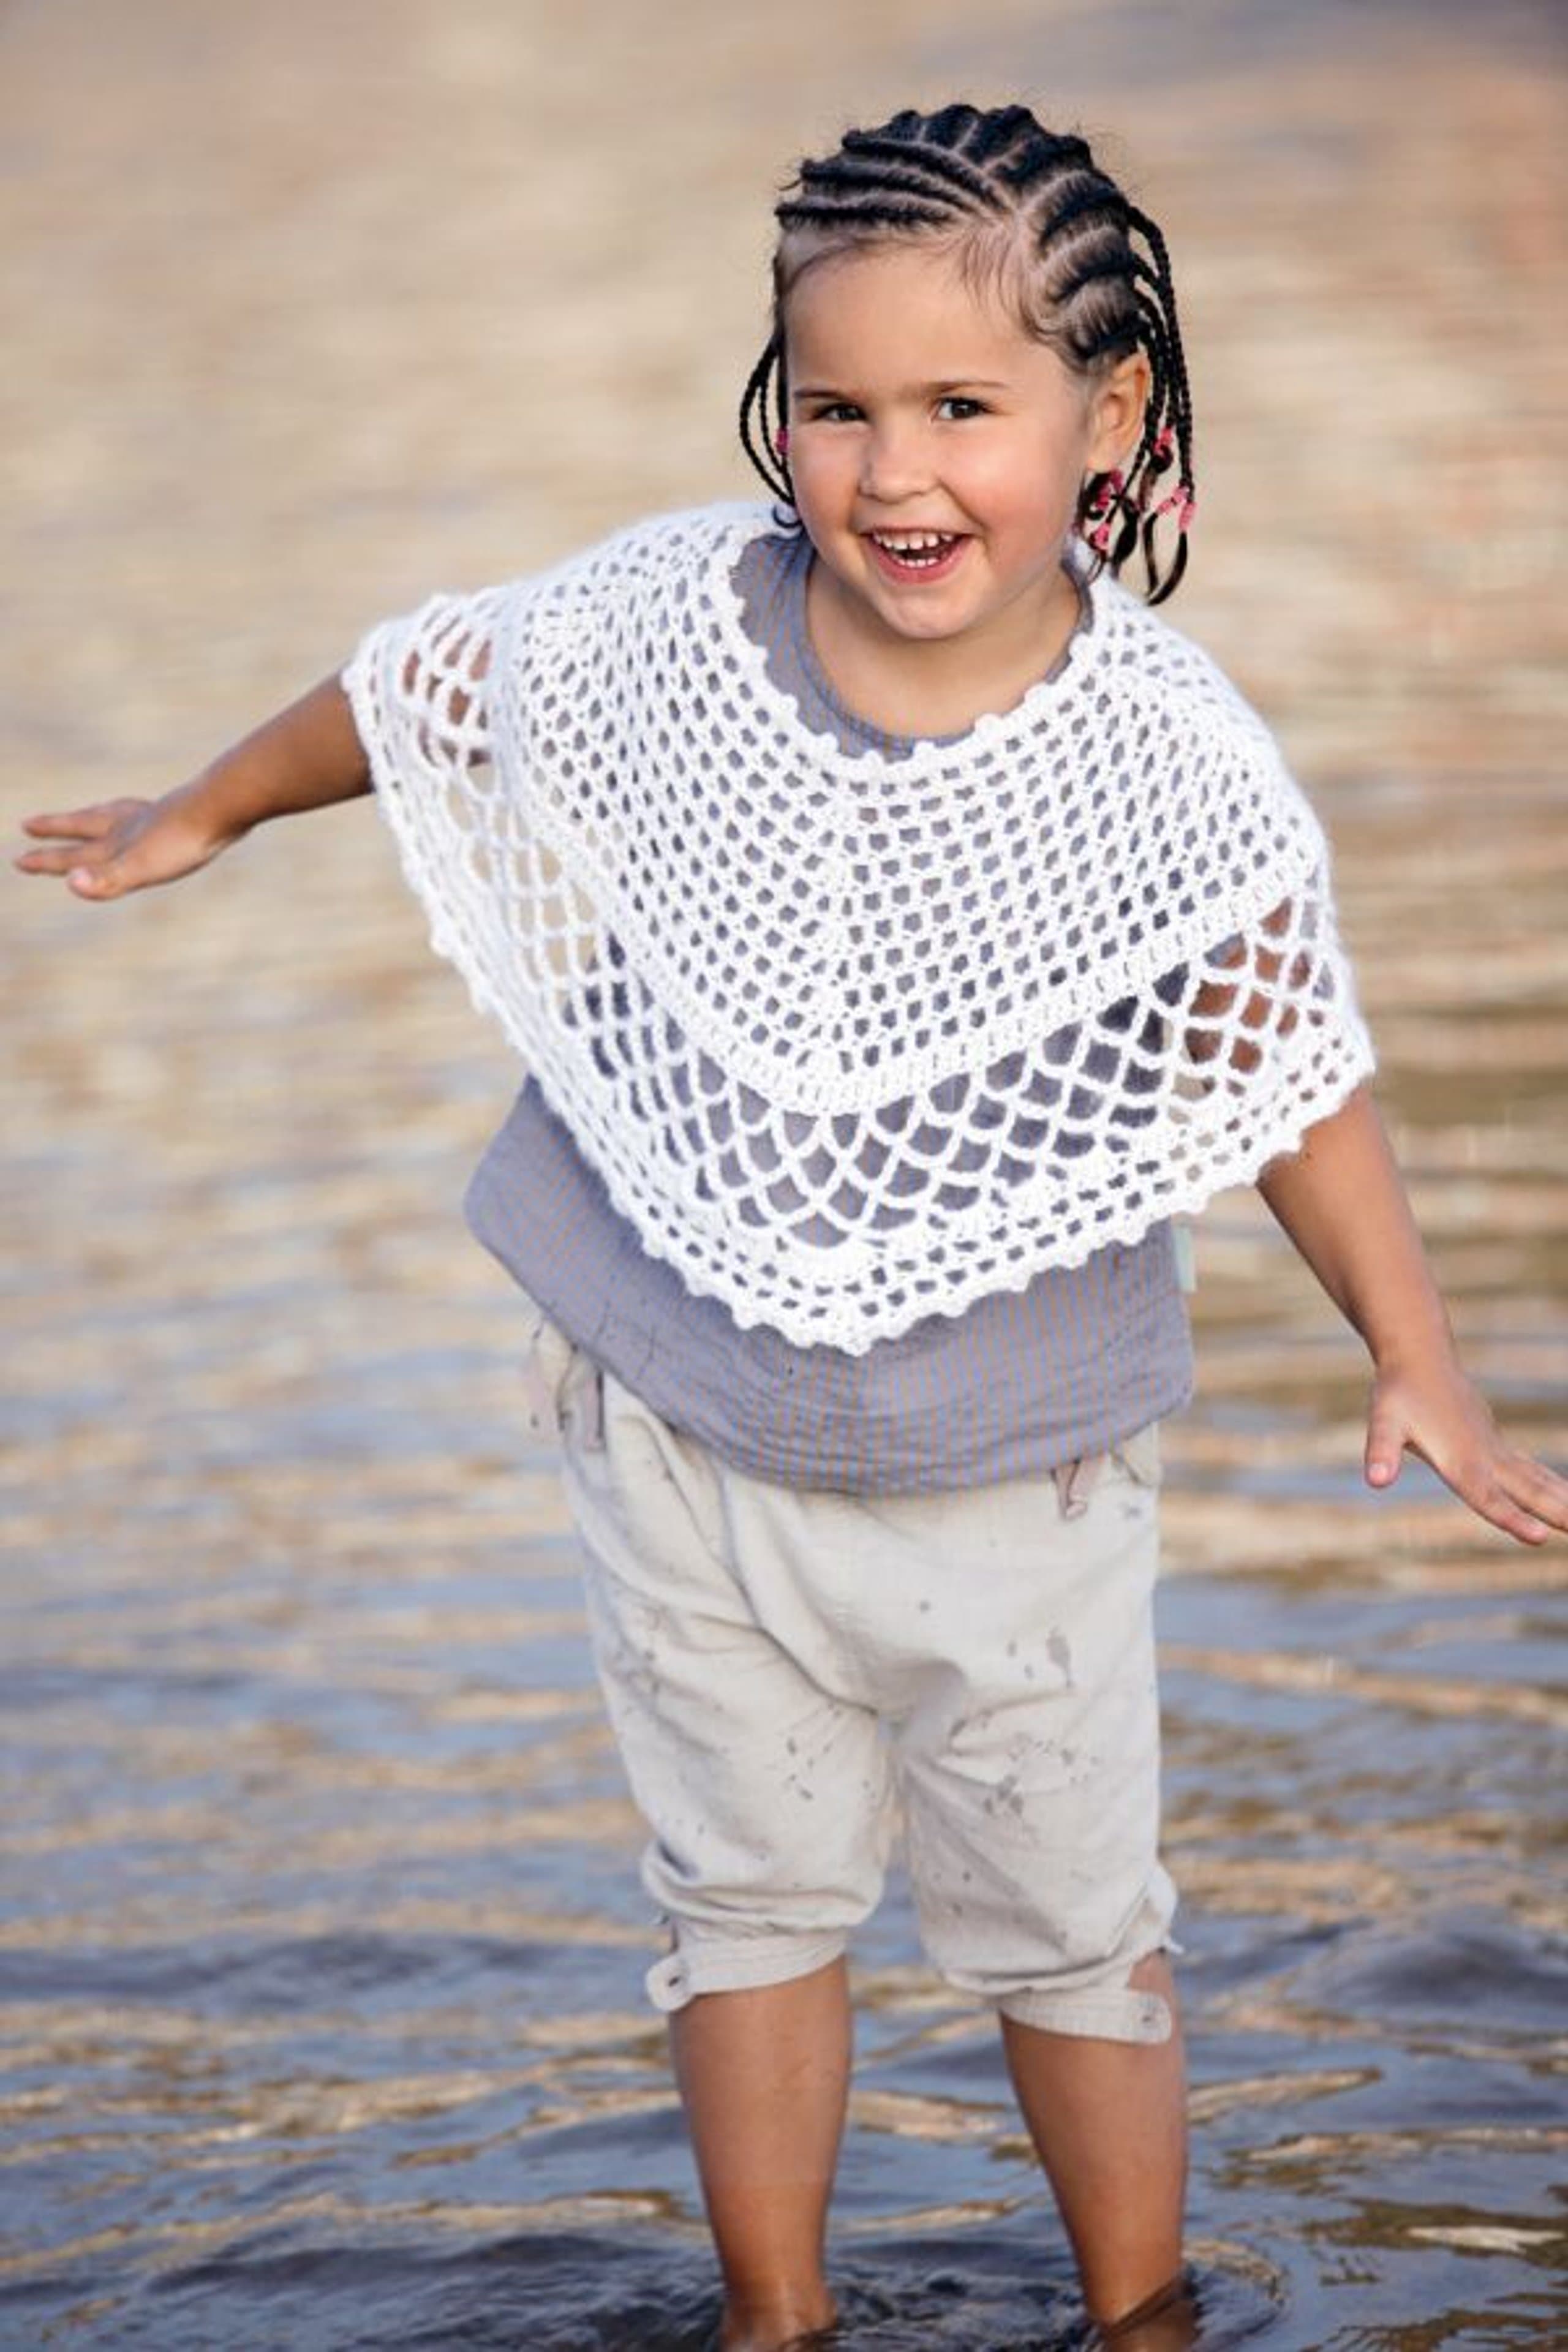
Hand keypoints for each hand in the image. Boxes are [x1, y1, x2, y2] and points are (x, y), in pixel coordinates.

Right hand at [14, 790, 240, 898]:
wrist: (222, 806)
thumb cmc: (182, 841)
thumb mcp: (143, 867)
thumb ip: (107, 878)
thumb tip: (70, 882)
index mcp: (116, 843)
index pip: (71, 855)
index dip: (46, 861)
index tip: (18, 860)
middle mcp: (127, 826)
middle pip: (82, 827)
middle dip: (56, 829)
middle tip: (30, 823)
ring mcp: (152, 818)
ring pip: (113, 816)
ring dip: (94, 817)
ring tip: (89, 816)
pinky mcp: (177, 814)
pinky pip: (146, 815)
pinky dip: (136, 816)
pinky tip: (148, 818)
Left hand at [1365, 1358, 1567, 1544]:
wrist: (1420, 1356)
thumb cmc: (1397, 1392)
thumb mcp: (1382, 1422)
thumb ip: (1381, 1451)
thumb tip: (1376, 1480)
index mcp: (1460, 1460)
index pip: (1488, 1498)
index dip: (1512, 1518)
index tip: (1540, 1537)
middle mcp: (1483, 1456)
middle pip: (1526, 1491)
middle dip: (1557, 1513)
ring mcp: (1493, 1448)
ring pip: (1534, 1479)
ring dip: (1561, 1499)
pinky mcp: (1494, 1442)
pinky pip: (1529, 1470)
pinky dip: (1549, 1484)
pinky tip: (1563, 1495)